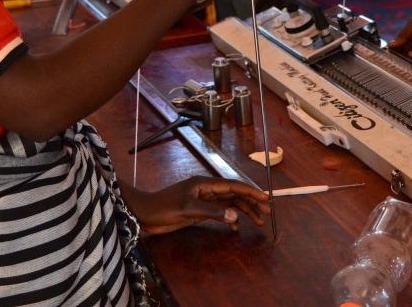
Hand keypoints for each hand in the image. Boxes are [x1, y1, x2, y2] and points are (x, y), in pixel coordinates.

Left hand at [123, 176, 270, 234]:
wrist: (144, 213)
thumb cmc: (163, 206)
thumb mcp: (188, 208)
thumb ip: (213, 211)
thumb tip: (235, 215)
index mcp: (205, 183)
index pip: (233, 186)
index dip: (250, 191)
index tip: (265, 198)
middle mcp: (207, 190)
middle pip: (235, 195)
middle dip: (252, 203)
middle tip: (267, 213)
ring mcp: (204, 201)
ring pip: (230, 204)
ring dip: (244, 212)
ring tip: (258, 223)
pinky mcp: (199, 211)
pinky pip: (220, 213)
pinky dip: (230, 219)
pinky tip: (236, 228)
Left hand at [257, 0, 294, 9]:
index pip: (258, 7)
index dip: (257, 10)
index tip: (256, 12)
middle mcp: (272, 0)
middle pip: (269, 9)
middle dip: (268, 9)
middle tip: (268, 8)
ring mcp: (281, 1)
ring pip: (277, 8)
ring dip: (276, 6)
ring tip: (276, 4)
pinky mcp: (288, 0)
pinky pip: (284, 4)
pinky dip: (282, 3)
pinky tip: (283, 0)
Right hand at [389, 6, 411, 62]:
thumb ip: (403, 36)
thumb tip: (390, 46)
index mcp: (406, 38)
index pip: (397, 48)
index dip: (392, 51)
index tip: (385, 54)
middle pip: (403, 56)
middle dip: (399, 58)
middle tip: (393, 59)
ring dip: (407, 59)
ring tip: (403, 56)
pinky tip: (411, 54)